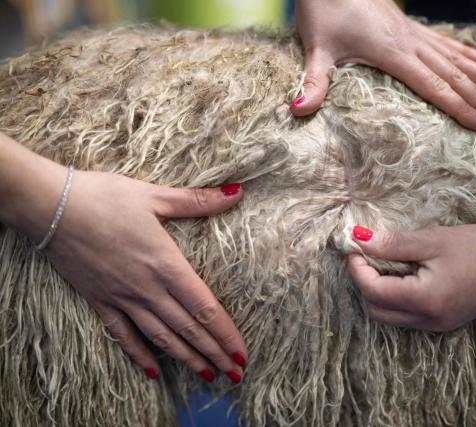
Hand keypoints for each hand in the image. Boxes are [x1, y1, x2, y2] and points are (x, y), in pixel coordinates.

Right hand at [36, 166, 246, 381]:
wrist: (50, 206)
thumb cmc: (105, 197)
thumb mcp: (155, 196)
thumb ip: (197, 200)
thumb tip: (236, 193)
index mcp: (166, 264)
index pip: (204, 307)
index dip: (225, 333)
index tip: (241, 354)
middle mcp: (147, 288)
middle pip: (187, 329)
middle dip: (214, 354)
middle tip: (234, 375)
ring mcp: (122, 297)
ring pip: (160, 337)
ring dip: (186, 358)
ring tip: (206, 375)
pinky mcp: (99, 300)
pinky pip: (122, 335)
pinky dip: (139, 354)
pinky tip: (153, 370)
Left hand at [292, 0, 475, 130]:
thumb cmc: (323, 9)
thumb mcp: (315, 47)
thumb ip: (313, 81)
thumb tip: (299, 111)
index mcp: (392, 52)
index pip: (433, 86)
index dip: (459, 108)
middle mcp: (410, 42)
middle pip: (454, 75)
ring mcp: (413, 32)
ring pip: (456, 58)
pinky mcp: (410, 26)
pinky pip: (446, 43)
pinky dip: (467, 54)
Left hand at [348, 225, 475, 330]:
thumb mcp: (434, 240)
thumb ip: (393, 244)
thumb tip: (360, 240)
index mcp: (424, 300)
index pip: (373, 290)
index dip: (357, 268)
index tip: (353, 245)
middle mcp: (427, 320)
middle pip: (376, 310)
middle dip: (363, 282)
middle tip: (365, 255)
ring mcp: (436, 325)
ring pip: (389, 317)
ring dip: (378, 292)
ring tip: (382, 262)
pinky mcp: (444, 322)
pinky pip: (407, 316)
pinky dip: (395, 298)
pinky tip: (402, 274)